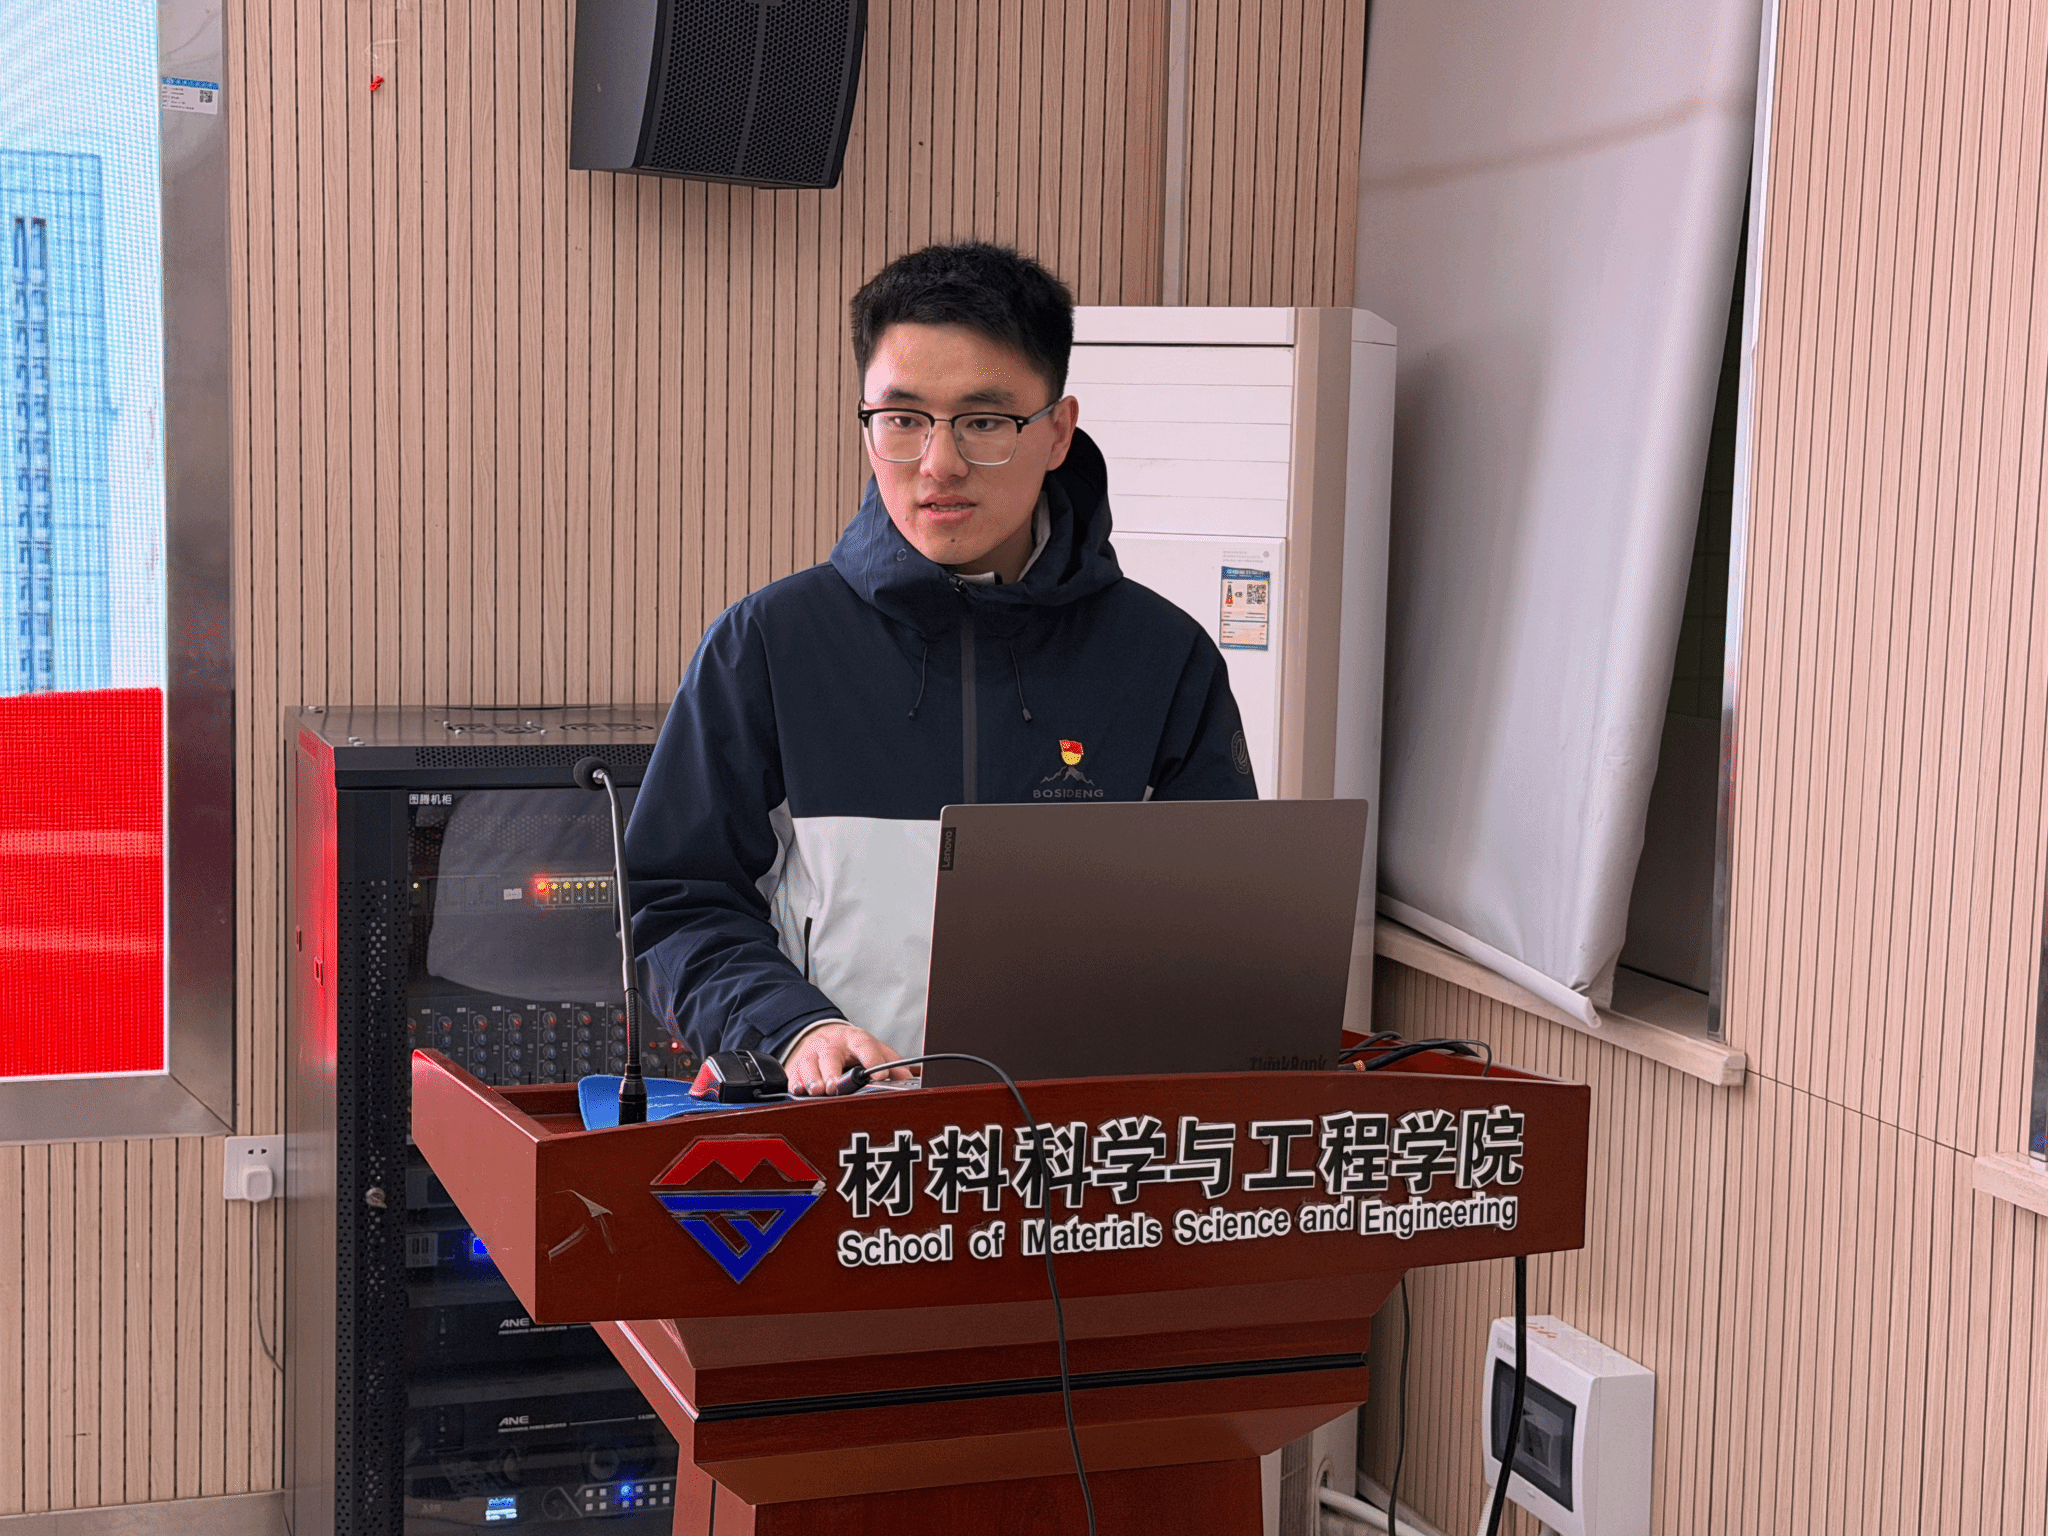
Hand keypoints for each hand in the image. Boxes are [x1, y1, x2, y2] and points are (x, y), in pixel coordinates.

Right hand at [783, 1023, 911, 1095]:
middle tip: (835, 1086)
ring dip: (812, 1078)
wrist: (821, 1035)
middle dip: (832, 1072)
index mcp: (855, 1039)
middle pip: (830, 1056)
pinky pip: (793, 1073)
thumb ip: (891, 1063)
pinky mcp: (796, 1065)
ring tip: (817, 1090)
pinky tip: (799, 1090)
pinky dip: (795, 1082)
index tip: (880, 1074)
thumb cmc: (851, 1047)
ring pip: (809, 1064)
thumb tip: (908, 1080)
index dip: (873, 1059)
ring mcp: (812, 1054)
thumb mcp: (873, 1049)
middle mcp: (831, 1045)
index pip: (866, 1045)